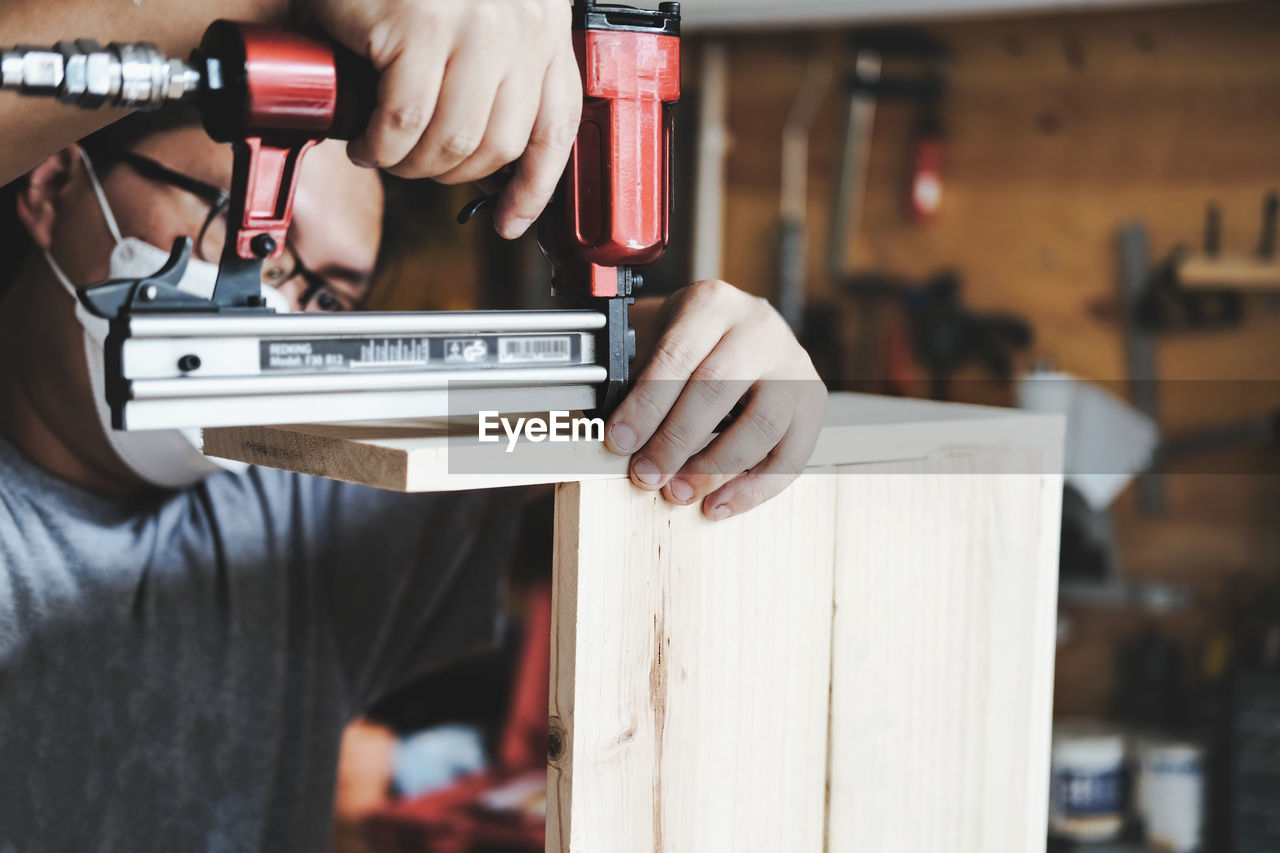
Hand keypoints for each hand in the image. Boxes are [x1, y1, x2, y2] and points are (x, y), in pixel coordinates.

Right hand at [300, 0, 581, 238]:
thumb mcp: (479, 12)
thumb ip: (497, 65)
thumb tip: (482, 147)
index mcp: (541, 27)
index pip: (554, 127)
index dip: (534, 188)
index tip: (509, 221)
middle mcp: (519, 27)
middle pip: (499, 145)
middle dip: (451, 176)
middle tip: (416, 168)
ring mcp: (472, 25)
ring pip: (452, 142)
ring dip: (411, 166)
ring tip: (385, 155)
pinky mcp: (419, 25)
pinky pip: (404, 120)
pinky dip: (379, 145)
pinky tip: (365, 140)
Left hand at [605, 281, 827, 520]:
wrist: (741, 331)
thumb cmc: (691, 343)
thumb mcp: (658, 338)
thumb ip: (637, 380)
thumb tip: (618, 438)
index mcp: (713, 304)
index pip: (677, 356)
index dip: (646, 405)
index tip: (620, 441)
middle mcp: (759, 328)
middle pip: (718, 389)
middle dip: (676, 441)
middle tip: (646, 474)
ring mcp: (793, 365)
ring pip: (761, 425)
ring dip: (714, 469)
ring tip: (678, 491)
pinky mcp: (813, 401)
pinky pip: (791, 455)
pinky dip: (753, 489)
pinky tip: (719, 505)